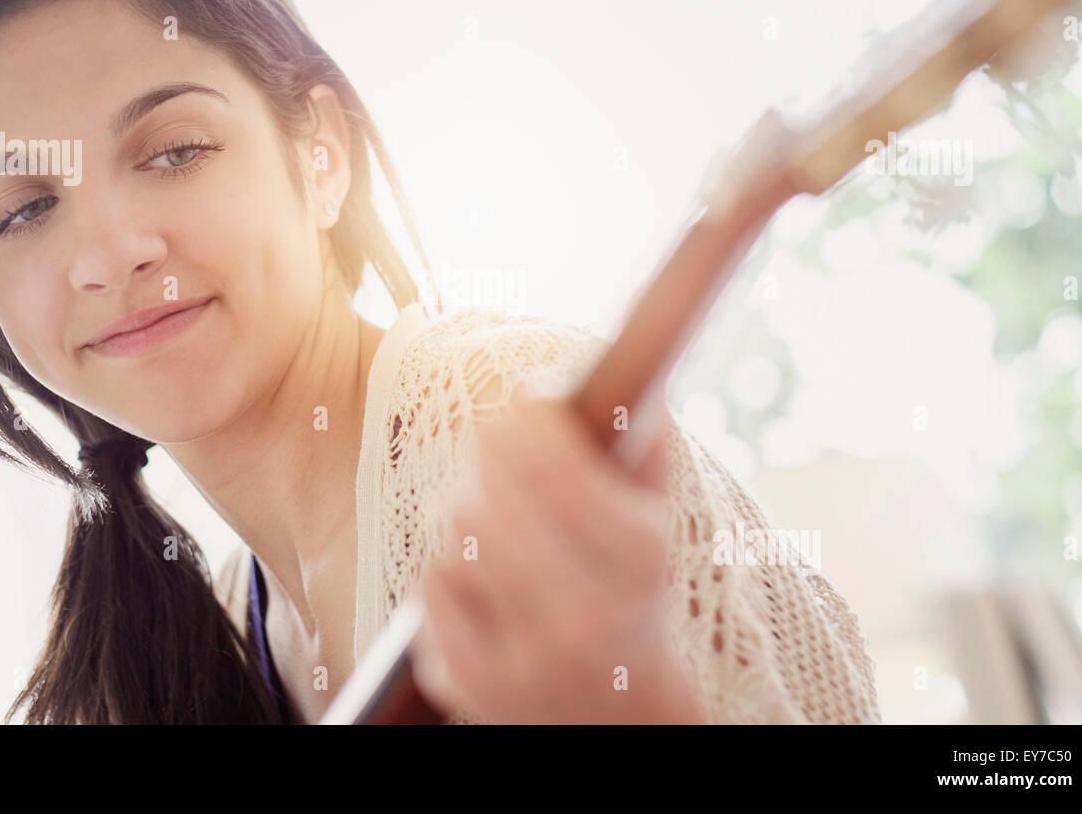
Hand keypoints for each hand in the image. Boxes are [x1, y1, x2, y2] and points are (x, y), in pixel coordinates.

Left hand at [410, 393, 705, 723]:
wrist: (612, 709)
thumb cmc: (628, 586)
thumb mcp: (653, 516)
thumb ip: (641, 440)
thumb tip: (619, 372)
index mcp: (638, 564)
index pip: (556, 468)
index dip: (533, 418)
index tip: (529, 401)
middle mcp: (584, 620)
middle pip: (491, 497)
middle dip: (491, 455)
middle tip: (499, 442)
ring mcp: (522, 660)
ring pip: (458, 530)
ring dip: (469, 506)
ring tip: (499, 516)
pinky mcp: (467, 682)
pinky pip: (428, 581)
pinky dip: (448, 564)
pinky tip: (482, 576)